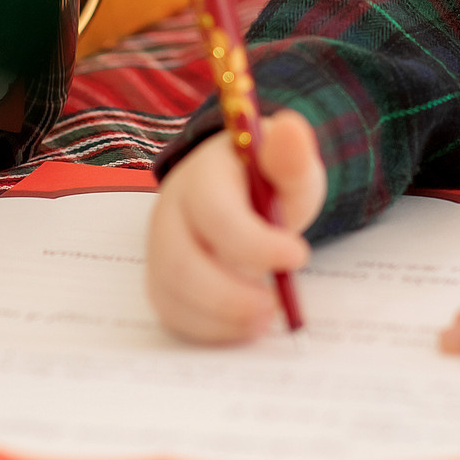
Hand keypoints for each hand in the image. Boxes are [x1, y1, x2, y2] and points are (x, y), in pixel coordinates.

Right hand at [147, 111, 325, 342]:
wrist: (238, 188)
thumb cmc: (265, 177)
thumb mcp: (287, 163)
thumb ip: (291, 156)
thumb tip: (293, 131)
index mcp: (201, 176)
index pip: (216, 213)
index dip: (255, 242)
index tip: (299, 255)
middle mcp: (170, 212)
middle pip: (181, 261)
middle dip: (229, 294)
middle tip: (275, 308)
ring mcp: (161, 248)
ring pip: (171, 291)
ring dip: (219, 317)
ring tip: (264, 320)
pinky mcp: (163, 278)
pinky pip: (171, 311)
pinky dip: (207, 329)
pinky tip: (243, 328)